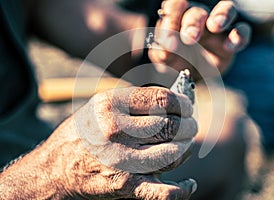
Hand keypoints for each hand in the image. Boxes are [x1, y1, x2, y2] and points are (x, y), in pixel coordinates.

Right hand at [0, 87, 196, 198]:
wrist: (55, 168)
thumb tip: (170, 101)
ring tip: (186, 144)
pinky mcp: (124, 184)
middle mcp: (116, 130)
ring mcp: (121, 159)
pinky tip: (189, 183)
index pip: (162, 100)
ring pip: (172, 154)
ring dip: (186, 149)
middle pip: (170, 126)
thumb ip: (132, 101)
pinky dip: (182, 190)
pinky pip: (162, 192)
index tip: (188, 106)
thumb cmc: (82, 132)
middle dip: (189, 126)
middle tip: (191, 126)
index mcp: (111, 105)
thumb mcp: (100, 105)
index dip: (183, 103)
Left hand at [148, 0, 250, 78]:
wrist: (191, 77)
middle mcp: (199, 18)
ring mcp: (218, 27)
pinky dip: (239, 36)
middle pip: (198, 11)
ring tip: (216, 26)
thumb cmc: (176, 60)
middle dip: (193, 23)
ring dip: (222, 15)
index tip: (168, 40)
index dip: (172, 18)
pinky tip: (230, 47)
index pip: (176, 6)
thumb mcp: (165, 58)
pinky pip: (243, 30)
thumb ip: (162, 52)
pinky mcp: (233, 39)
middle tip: (189, 38)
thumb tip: (166, 49)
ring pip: (227, 8)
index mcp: (179, 18)